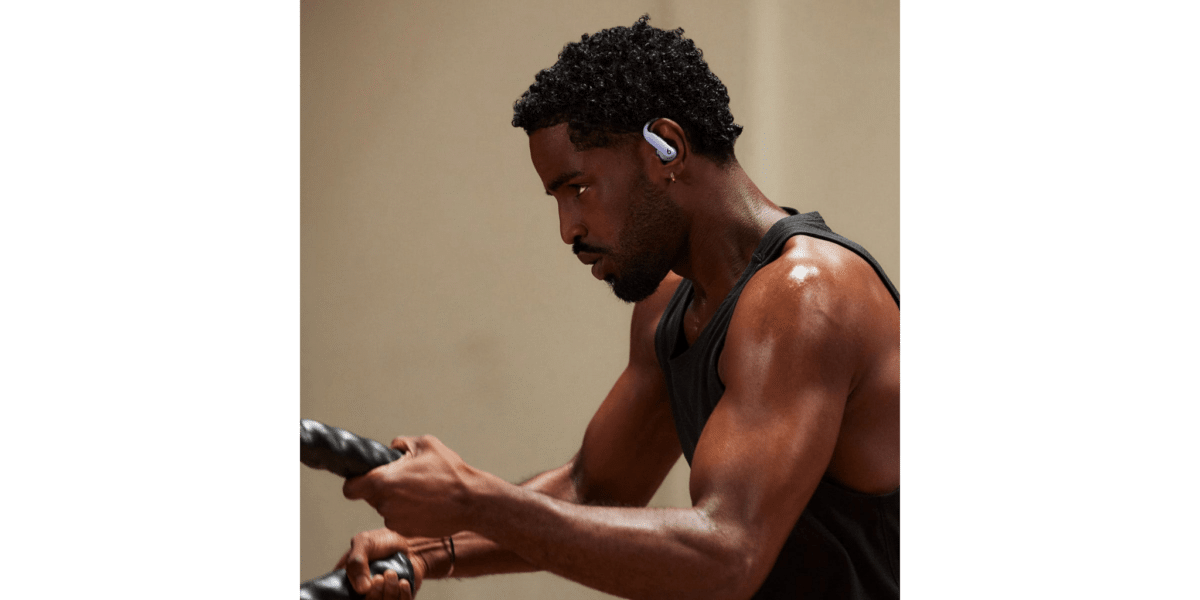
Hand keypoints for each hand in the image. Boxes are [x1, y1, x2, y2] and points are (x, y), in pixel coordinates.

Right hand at [335, 528, 427, 599]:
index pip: (342, 595)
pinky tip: (403, 582)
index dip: (350, 595)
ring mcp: (380, 595)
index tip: (364, 585)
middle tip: (379, 577)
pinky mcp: (396, 598)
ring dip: (389, 591)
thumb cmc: (384, 541)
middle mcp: (362, 590)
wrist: (409, 541)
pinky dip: (402, 594)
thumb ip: (356, 561)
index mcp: (348, 579)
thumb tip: (361, 588)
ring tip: (392, 574)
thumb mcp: (364, 543)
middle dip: (374, 593)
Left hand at [343, 435, 480, 537]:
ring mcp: (395, 521)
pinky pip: (399, 520)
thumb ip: (402, 443)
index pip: (350, 489)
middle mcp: (384, 504)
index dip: (355, 482)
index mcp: (383, 482)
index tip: (364, 478)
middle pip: (370, 497)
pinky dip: (408, 513)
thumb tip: (393, 447)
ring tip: (421, 491)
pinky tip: (426, 504)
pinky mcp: (406, 532)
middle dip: (383, 488)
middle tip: (406, 479)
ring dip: (397, 501)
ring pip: (386, 508)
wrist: (471, 502)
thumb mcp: (426, 444)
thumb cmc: (450, 472)